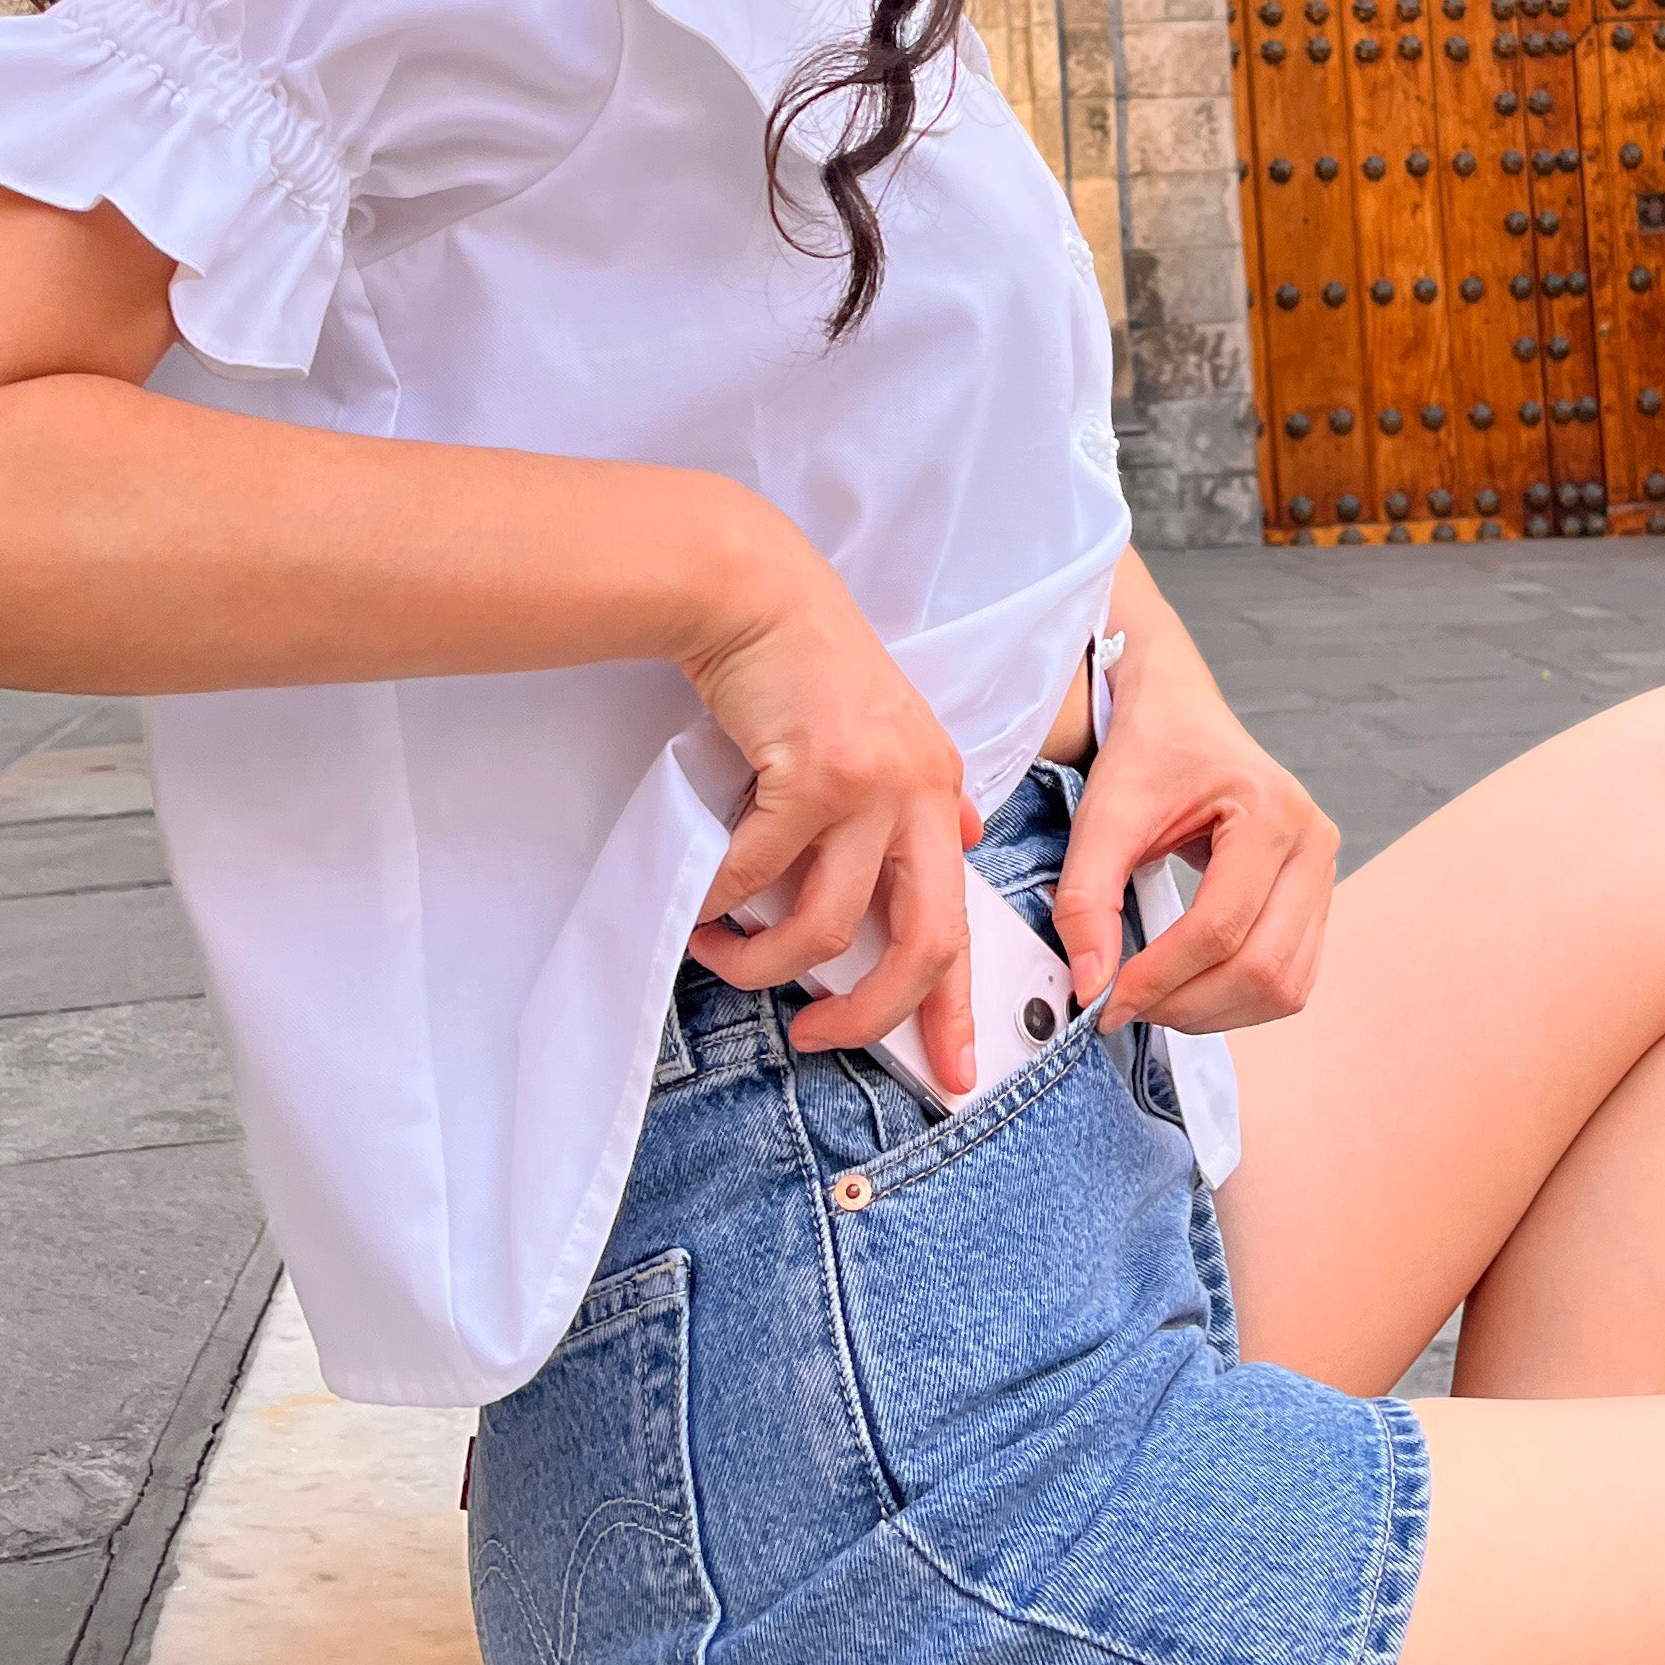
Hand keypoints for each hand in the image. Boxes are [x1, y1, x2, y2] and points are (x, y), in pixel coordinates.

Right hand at [678, 531, 980, 1096]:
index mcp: (939, 790)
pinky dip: (721, 905)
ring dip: (765, 963)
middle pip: (922, 942)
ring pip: (825, 926)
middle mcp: (919, 792)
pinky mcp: (811, 775)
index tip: (954, 1070)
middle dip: (871, 1015)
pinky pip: (756, 878)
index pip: (962, 918)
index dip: (958, 1004)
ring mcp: (869, 785)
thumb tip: (959, 842)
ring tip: (727, 955)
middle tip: (817, 1040)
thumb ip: (917, 796)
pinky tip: (702, 903)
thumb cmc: (806, 668)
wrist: (757, 594)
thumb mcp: (887, 732)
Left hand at [1054, 645, 1335, 1039]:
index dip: (1160, 976)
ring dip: (1216, 1012)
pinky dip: (1239, 1000)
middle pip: (1263, 966)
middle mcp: (1314, 844)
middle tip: (1126, 1007)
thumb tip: (1092, 987)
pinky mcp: (1317, 898)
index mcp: (1271, 812)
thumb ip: (1087, 899)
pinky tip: (1190, 987)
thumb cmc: (1149, 752)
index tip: (1104, 1001)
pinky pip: (1291, 978)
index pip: (1221, 927)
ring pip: (1285, 986)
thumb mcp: (1105, 812)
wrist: (1181, 713)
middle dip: (1189, 1003)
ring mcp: (1325, 873)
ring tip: (1156, 1001)